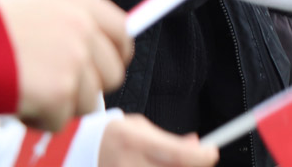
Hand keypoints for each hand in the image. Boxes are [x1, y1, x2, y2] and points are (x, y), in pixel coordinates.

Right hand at [0, 0, 130, 130]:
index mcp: (79, 2)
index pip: (123, 31)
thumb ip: (72, 25)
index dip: (116, 56)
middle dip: (89, 88)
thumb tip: (100, 51)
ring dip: (61, 105)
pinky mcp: (62, 91)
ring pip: (90, 102)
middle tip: (57, 89)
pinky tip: (18, 100)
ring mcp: (75, 59)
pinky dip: (40, 120)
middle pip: (113, 73)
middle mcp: (84, 27)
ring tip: (28, 89)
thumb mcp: (38, 9)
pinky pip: (62, 121)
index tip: (103, 70)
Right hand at [100, 116, 217, 166]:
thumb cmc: (115, 137)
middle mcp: (128, 164)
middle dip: (192, 166)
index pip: (177, 154)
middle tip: (195, 158)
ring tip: (167, 161)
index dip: (201, 156)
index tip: (212, 152)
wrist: (79, 152)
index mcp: (134, 142)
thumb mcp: (140, 128)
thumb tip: (198, 145)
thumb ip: (168, 139)